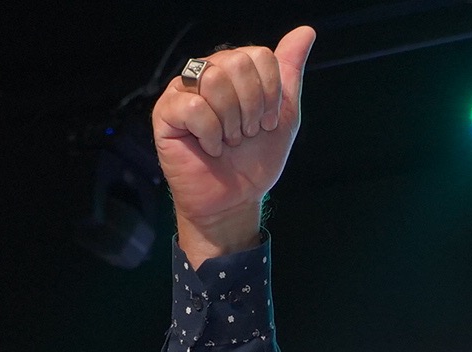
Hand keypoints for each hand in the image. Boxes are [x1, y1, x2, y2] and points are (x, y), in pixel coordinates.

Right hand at [152, 26, 313, 264]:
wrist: (235, 199)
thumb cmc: (254, 160)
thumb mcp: (283, 115)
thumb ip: (289, 72)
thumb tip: (306, 32)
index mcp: (233, 70)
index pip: (259, 56)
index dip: (270, 93)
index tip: (267, 122)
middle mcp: (207, 74)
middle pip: (236, 63)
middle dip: (251, 107)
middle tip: (246, 133)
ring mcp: (183, 92)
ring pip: (213, 80)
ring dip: (231, 121)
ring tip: (229, 140)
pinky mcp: (165, 113)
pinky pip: (193, 107)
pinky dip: (210, 133)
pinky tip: (210, 148)